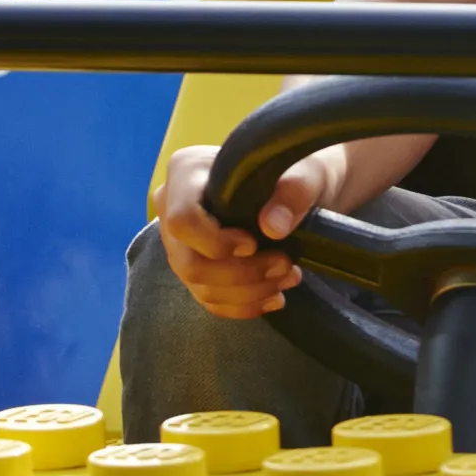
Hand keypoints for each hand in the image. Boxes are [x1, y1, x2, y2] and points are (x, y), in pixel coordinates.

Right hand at [155, 139, 339, 320]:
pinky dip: (244, 305)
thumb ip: (294, 191)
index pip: (183, 220)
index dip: (216, 242)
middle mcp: (171, 208)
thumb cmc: (292, 171)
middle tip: (284, 266)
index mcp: (186, 171)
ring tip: (289, 278)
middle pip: (190, 263)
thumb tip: (273, 226)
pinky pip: (209, 300)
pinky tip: (274, 297)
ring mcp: (179, 243)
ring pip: (201, 287)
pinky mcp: (193, 268)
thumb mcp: (304, 170)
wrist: (290, 187)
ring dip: (250, 293)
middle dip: (243, 275)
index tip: (254, 244)